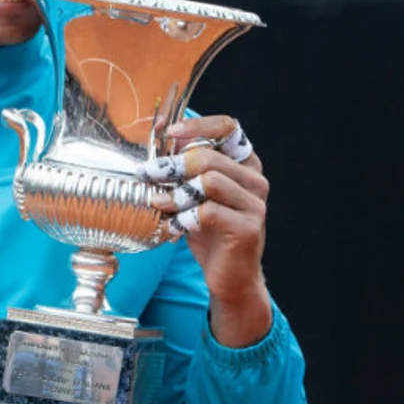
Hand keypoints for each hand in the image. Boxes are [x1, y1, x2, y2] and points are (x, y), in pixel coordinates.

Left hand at [138, 117, 273, 348]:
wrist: (231, 278)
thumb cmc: (210, 234)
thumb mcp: (196, 196)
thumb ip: (185, 171)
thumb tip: (158, 141)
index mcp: (245, 165)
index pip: (229, 127)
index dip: (198, 125)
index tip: (169, 132)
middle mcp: (255, 180)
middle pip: (210, 157)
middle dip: (173, 164)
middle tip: (148, 173)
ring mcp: (255, 205)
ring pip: (209, 181)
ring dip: (176, 193)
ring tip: (159, 204)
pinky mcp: (248, 228)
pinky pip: (208, 212)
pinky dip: (184, 218)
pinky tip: (174, 227)